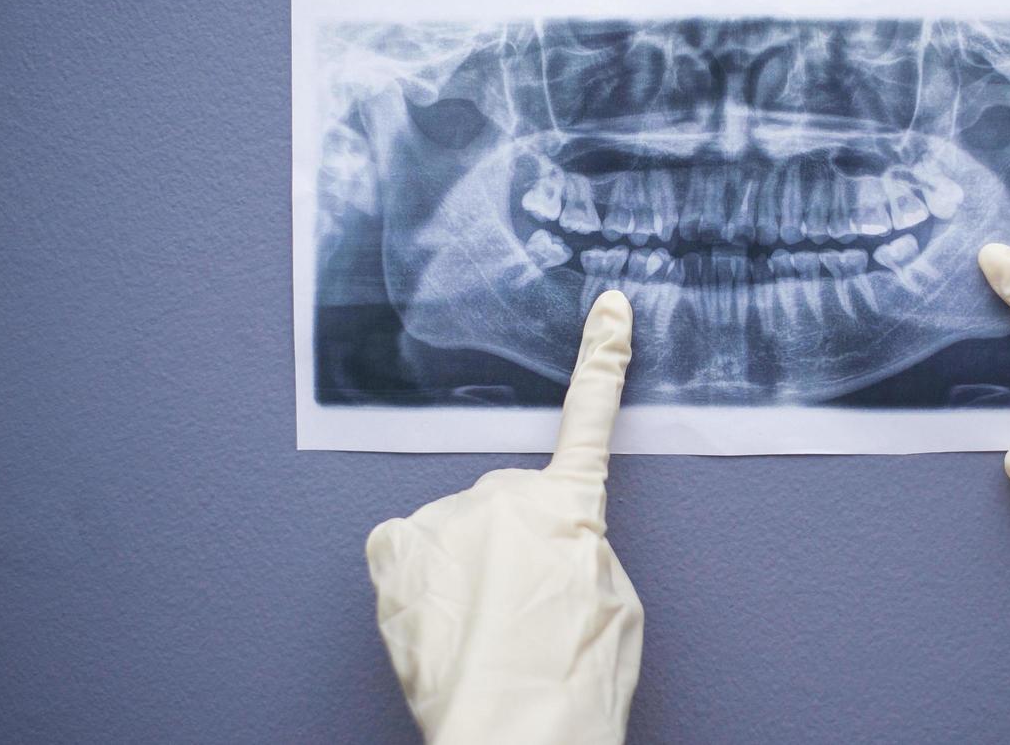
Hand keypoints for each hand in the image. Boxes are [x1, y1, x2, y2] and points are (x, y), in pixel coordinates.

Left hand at [365, 291, 642, 744]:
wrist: (518, 730)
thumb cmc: (577, 680)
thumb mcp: (613, 604)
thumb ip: (580, 551)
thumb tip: (546, 549)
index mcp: (573, 504)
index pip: (592, 415)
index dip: (603, 357)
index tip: (608, 307)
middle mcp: (506, 492)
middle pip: (506, 504)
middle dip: (512, 546)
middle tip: (523, 612)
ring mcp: (446, 517)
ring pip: (454, 531)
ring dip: (464, 569)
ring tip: (482, 632)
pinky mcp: (395, 550)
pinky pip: (403, 545)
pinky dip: (415, 573)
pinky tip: (436, 617)